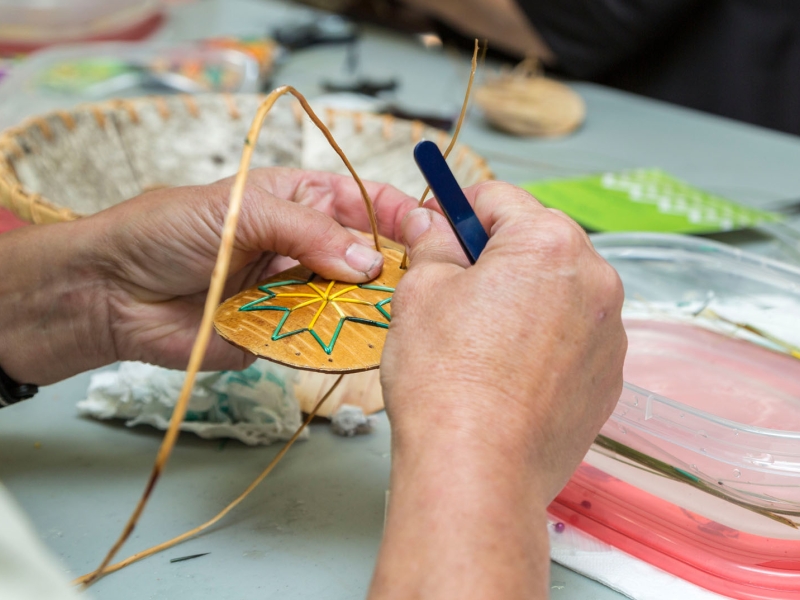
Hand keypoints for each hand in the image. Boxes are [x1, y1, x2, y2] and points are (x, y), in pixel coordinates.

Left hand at [0, 168, 415, 383]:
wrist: (109, 293)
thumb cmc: (165, 231)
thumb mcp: (243, 209)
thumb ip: (308, 231)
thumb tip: (370, 261)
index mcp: (297, 203)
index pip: (362, 204)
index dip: (398, 215)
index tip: (431, 231)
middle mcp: (301, 249)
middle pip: (363, 259)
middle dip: (391, 270)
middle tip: (420, 286)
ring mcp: (292, 294)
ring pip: (346, 303)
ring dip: (369, 310)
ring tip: (397, 317)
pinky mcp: (277, 336)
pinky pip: (316, 340)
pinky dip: (335, 343)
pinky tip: (360, 345)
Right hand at [372, 181, 625, 598]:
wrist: (478, 471)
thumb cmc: (445, 379)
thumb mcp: (421, 291)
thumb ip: (432, 244)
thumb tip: (432, 223)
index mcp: (549, 243)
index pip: (499, 199)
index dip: (458, 210)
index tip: (439, 229)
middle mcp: (596, 280)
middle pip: (538, 243)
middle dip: (496, 256)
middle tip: (454, 290)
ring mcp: (611, 334)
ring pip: (559, 292)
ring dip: (524, 298)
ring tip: (480, 342)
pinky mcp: (610, 380)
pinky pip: (575, 338)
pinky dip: (545, 342)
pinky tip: (508, 375)